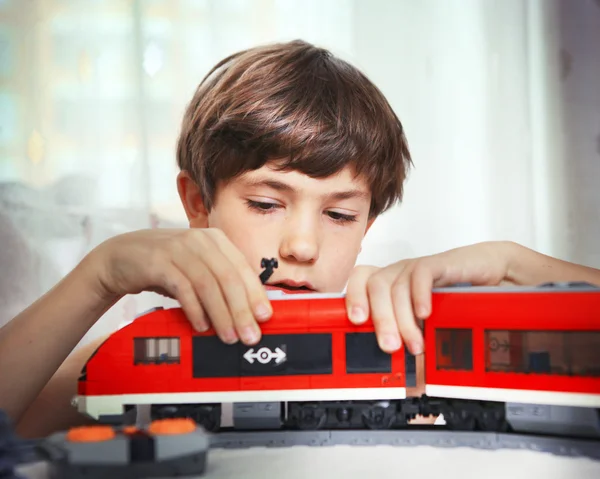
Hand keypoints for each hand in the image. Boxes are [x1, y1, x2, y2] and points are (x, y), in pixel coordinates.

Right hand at [87, 228, 271, 344]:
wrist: (119, 257)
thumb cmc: (165, 267)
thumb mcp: (197, 268)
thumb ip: (220, 283)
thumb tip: (249, 313)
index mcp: (215, 239)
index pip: (243, 268)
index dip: (256, 294)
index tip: (265, 318)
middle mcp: (199, 240)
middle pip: (229, 278)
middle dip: (242, 310)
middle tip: (250, 335)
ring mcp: (178, 248)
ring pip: (208, 285)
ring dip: (222, 314)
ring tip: (229, 337)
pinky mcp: (158, 261)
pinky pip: (183, 288)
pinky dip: (195, 309)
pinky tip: (201, 326)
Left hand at [345, 241, 513, 353]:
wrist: (491, 275)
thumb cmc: (456, 300)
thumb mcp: (430, 326)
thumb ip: (417, 346)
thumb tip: (408, 385)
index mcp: (389, 285)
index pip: (359, 282)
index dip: (353, 299)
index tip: (356, 323)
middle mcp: (398, 273)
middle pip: (374, 287)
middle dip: (380, 320)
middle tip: (389, 347)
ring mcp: (417, 267)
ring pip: (397, 286)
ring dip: (403, 319)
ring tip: (415, 344)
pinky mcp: (440, 263)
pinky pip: (422, 273)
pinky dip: (420, 295)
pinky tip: (425, 314)